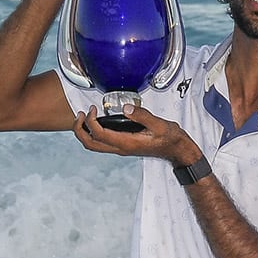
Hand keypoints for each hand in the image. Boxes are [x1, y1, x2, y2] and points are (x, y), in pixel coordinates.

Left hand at [73, 104, 201, 165]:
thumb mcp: (160, 124)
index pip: (99, 134)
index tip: (92, 109)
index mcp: (126, 143)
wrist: (178, 150)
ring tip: (84, 117)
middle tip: (80, 114)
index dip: (90, 121)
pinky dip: (94, 133)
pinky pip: (101, 143)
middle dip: (79, 130)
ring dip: (85, 133)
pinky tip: (98, 122)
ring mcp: (121, 149)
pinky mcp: (124, 146)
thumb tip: (126, 107)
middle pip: (90, 145)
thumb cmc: (171, 139)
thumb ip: (142, 115)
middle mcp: (121, 148)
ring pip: (94, 146)